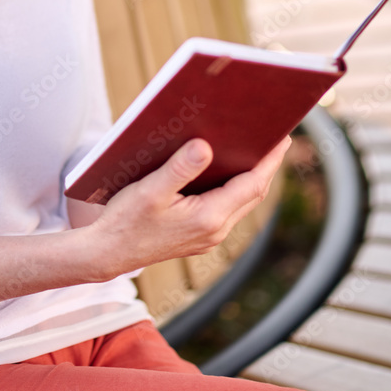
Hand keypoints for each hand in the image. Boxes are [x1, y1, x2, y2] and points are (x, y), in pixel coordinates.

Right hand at [87, 135, 290, 280]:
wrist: (107, 254)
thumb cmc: (125, 222)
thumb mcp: (150, 191)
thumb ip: (179, 168)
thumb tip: (205, 146)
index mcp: (208, 218)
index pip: (252, 185)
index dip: (270, 160)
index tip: (283, 137)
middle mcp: (215, 231)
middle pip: (252, 193)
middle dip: (265, 165)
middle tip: (274, 137)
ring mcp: (208, 236)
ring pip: (241, 202)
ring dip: (250, 177)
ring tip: (254, 149)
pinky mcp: (198, 236)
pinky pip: (226, 209)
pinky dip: (233, 188)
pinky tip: (224, 172)